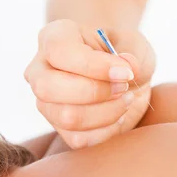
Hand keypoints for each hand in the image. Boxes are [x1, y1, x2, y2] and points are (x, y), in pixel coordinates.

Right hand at [24, 19, 155, 148]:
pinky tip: (118, 114)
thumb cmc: (127, 55)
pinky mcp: (60, 128)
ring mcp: (46, 103)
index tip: (126, 72)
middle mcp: (40, 70)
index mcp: (54, 37)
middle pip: (48, 88)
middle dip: (96, 92)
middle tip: (124, 86)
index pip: (59, 51)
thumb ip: (133, 54)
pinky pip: (78, 139)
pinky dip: (107, 131)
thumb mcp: (136, 45)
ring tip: (127, 99)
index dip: (95, 66)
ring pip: (66, 117)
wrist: (126, 78)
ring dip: (106, 112)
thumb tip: (127, 68)